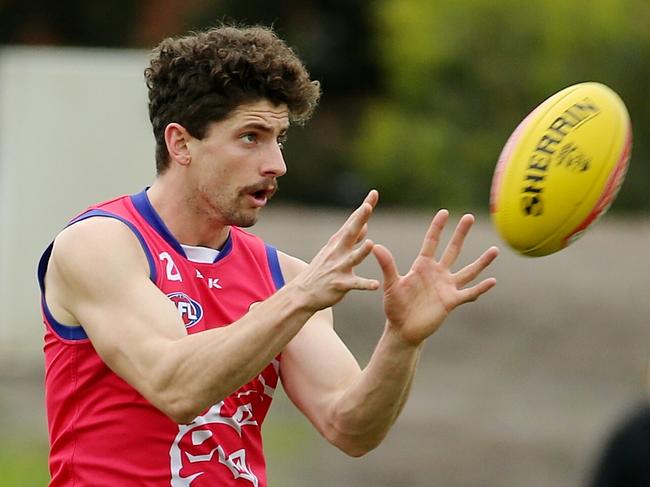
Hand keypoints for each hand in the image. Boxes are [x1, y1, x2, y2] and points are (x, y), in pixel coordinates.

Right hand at [292, 190, 381, 310]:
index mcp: (338, 242)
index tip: (374, 193)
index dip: (364, 208)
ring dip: (361, 251)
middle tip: (368, 206)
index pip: (353, 221)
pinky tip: (376, 285)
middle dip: (359, 220)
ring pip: (352, 258)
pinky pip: (355, 284)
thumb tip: (365, 225)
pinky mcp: (340, 284)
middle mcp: (338, 252)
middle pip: (350, 233)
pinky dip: (365, 285)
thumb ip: (352, 239)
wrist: (302, 293)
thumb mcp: (335, 251)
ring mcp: (338, 268)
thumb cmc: (322, 270)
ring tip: (371, 243)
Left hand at [373, 210, 498, 345]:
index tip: (444, 212)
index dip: (437, 228)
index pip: (432, 242)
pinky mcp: (451, 302)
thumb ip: (387, 265)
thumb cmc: (395, 306)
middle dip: (460, 234)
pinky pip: (469, 293)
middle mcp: (437, 273)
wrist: (402, 329)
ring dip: (482, 262)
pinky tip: (492, 281)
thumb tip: (375, 246)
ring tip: (495, 250)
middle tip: (470, 217)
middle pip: (453, 250)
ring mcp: (446, 287)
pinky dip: (481, 288)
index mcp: (422, 266)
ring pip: (468, 271)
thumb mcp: (391, 284)